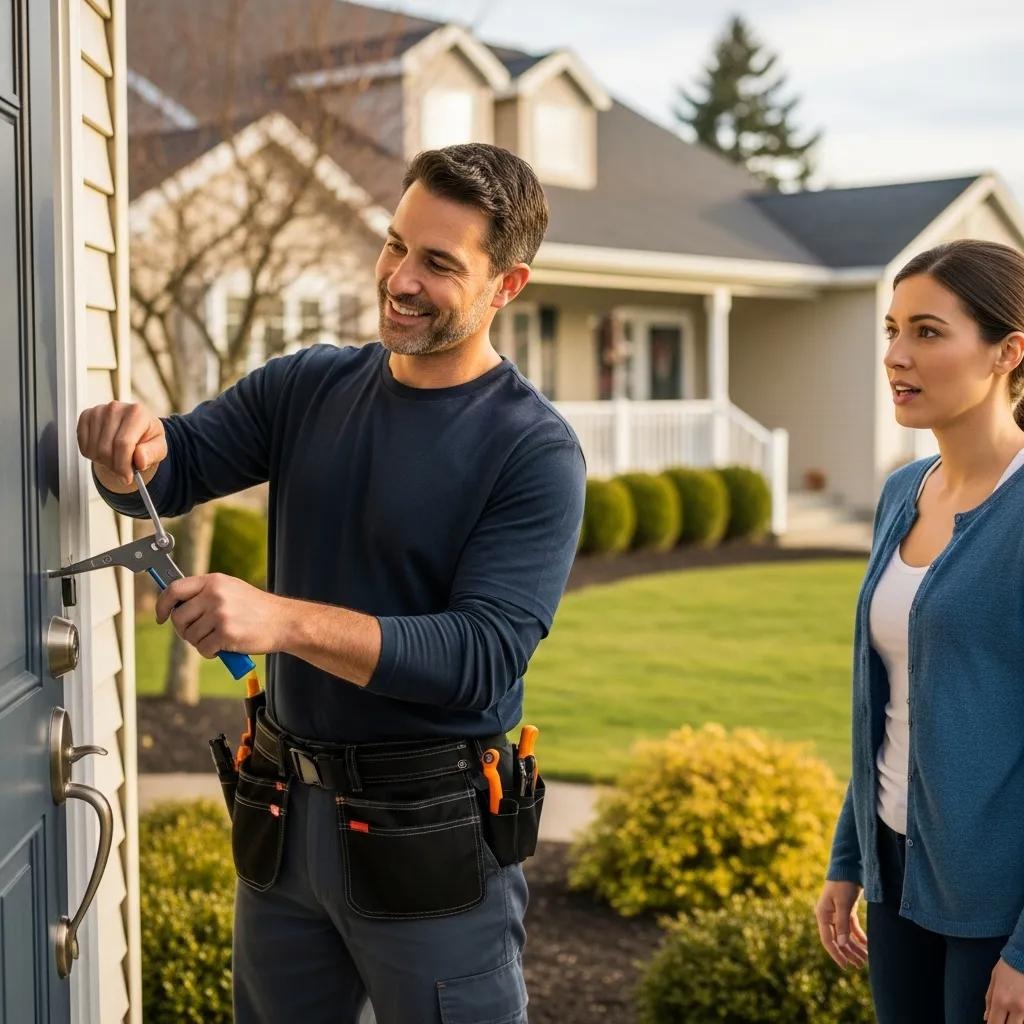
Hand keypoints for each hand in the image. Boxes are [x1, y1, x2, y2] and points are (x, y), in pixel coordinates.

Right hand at [77, 400, 165, 490]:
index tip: (126, 478)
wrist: (136, 428)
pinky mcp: (86, 416)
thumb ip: (151, 454)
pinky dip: (93, 455)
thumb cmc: (147, 437)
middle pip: (106, 449)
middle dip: (114, 466)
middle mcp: (115, 408)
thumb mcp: (158, 447)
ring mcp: (98, 411)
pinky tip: (105, 450)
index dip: (123, 465)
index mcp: (137, 413)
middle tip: (122, 471)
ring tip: (116, 458)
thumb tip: (140, 459)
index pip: (123, 444)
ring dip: (104, 462)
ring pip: (94, 449)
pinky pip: (83, 445)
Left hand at [155, 574, 288, 658]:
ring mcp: (220, 614)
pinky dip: (210, 652)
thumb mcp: (231, 590)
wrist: (284, 622)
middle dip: (183, 630)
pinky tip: (223, 648)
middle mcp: (215, 595)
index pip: (174, 589)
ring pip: (190, 635)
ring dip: (199, 642)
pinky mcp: (226, 633)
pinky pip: (203, 648)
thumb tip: (175, 604)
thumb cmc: (257, 609)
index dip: (162, 604)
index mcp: (214, 581)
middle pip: (178, 616)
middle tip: (197, 634)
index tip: (161, 616)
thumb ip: (206, 593)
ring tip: (216, 639)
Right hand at [815, 881, 868, 969]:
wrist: (848, 868)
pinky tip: (866, 945)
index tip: (846, 966)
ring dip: (855, 947)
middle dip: (849, 953)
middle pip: (838, 940)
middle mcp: (828, 916)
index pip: (828, 940)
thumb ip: (842, 924)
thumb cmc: (843, 885)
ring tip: (866, 959)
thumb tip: (841, 945)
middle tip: (861, 965)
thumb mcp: (843, 905)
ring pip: (845, 935)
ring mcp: (837, 913)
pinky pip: (851, 928)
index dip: (836, 954)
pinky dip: (858, 937)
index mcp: (822, 915)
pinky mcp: (846, 910)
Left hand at [986, 958, 1023, 1022]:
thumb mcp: (994, 980)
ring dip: (1013, 1021)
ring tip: (1009, 1013)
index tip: (991, 1023)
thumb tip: (986, 1017)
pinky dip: (1021, 1017)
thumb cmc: (1008, 965)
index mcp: (1000, 1000)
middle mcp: (1015, 1007)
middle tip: (1001, 1019)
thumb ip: (989, 1000)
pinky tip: (1017, 1013)